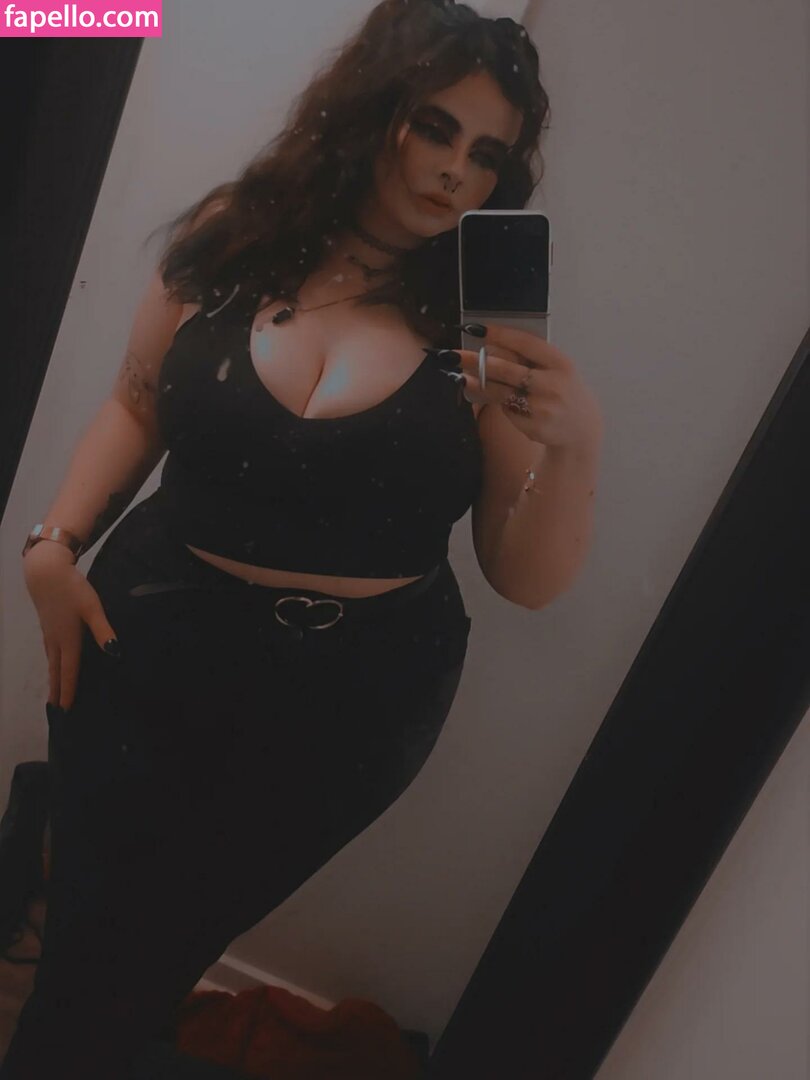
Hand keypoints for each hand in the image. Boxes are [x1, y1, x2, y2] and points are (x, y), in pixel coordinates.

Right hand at [23, 543, 119, 710]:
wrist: (46, 571)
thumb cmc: (72, 589)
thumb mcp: (92, 608)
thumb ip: (103, 630)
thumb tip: (115, 653)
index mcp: (68, 640)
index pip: (69, 671)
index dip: (69, 691)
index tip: (67, 709)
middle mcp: (56, 641)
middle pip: (56, 671)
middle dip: (57, 691)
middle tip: (56, 710)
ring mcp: (49, 633)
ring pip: (51, 662)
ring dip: (53, 679)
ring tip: (54, 693)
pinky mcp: (48, 626)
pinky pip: (50, 652)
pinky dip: (52, 664)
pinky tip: (54, 663)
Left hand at [455, 324, 603, 451]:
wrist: (581, 428)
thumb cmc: (562, 391)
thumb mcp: (555, 369)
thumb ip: (529, 359)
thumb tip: (490, 347)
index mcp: (560, 362)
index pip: (525, 343)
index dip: (499, 335)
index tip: (477, 329)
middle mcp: (552, 384)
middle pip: (506, 369)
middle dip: (476, 361)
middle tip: (453, 356)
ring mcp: (542, 407)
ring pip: (501, 392)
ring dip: (477, 383)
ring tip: (460, 376)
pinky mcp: (533, 426)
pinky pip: (507, 410)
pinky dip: (499, 402)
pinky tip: (497, 398)